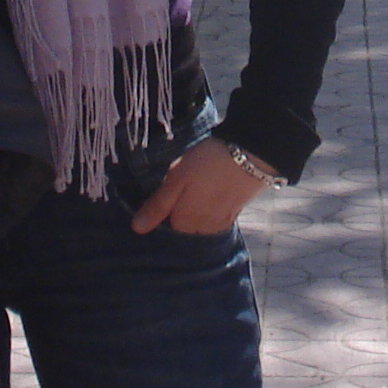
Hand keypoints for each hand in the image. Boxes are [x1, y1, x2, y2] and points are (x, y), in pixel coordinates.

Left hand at [130, 138, 272, 236]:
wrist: (251, 155)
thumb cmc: (207, 165)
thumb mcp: (176, 180)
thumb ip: (157, 206)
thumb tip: (136, 229)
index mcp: (185, 224)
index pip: (165, 232)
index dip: (158, 218)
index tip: (155, 203)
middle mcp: (202, 230)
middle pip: (183, 232)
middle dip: (176, 220)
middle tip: (172, 196)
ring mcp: (220, 223)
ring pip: (198, 227)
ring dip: (192, 217)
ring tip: (189, 196)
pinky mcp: (233, 213)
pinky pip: (213, 221)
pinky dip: (207, 213)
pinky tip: (205, 198)